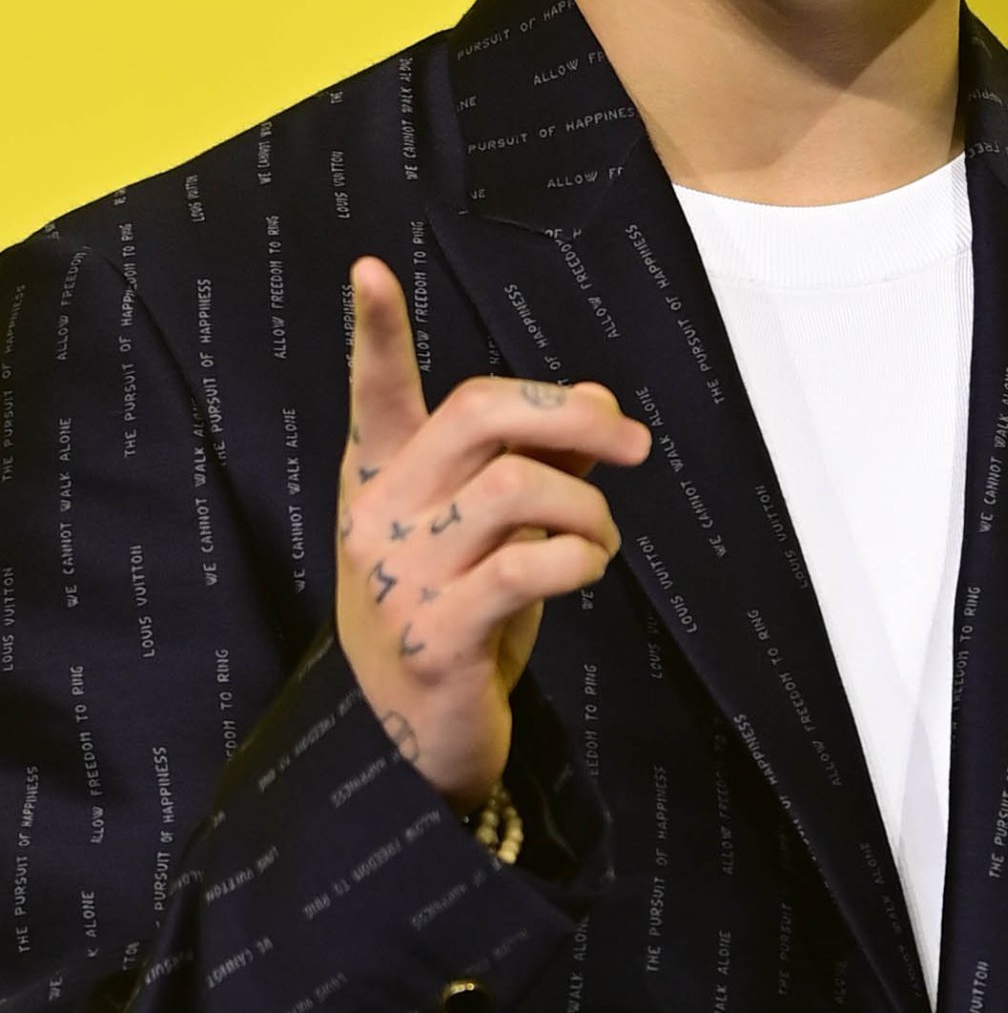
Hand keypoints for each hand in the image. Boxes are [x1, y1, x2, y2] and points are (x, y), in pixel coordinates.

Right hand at [334, 255, 650, 814]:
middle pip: (480, 412)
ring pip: (519, 485)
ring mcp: (402, 575)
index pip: (374, 391)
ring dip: (589, 506)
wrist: (412, 745)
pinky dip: (581, 560)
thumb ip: (532, 461)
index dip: (374, 330)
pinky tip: (586, 574)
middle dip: (573, 413)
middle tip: (632, 443)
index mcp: (381, 477)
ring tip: (600, 539)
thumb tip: (599, 402)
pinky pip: (531, 565)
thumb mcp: (486, 532)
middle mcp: (379, 515)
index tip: (369, 267)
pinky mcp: (438, 634)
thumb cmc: (459, 613)